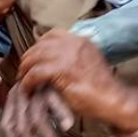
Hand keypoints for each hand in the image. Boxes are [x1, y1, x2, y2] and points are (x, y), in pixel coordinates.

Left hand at [0, 85, 74, 136]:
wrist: (66, 65)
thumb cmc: (54, 94)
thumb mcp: (36, 108)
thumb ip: (28, 124)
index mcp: (12, 99)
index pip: (7, 127)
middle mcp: (19, 92)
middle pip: (20, 126)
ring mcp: (34, 87)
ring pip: (36, 118)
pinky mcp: (50, 80)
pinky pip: (53, 102)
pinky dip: (61, 115)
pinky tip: (67, 127)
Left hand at [16, 31, 137, 133]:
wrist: (114, 101)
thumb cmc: (100, 87)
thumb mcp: (87, 62)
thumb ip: (71, 56)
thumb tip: (48, 58)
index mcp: (80, 40)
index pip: (51, 35)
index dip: (38, 47)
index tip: (33, 59)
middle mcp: (74, 44)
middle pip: (39, 46)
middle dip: (28, 59)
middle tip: (23, 72)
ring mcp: (69, 56)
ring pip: (34, 58)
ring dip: (25, 71)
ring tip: (23, 81)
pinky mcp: (63, 71)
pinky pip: (36, 73)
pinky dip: (28, 82)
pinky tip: (27, 90)